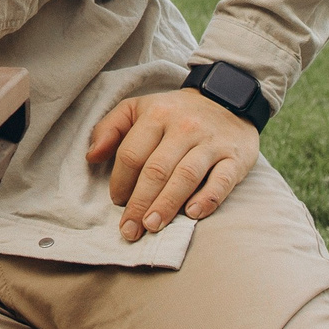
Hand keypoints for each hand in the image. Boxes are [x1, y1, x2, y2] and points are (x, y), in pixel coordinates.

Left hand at [86, 87, 261, 239]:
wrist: (228, 99)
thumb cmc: (174, 112)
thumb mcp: (138, 108)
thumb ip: (110, 127)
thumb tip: (92, 157)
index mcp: (157, 114)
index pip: (132, 154)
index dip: (120, 181)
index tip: (116, 202)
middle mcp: (185, 127)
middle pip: (157, 169)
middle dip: (140, 203)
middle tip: (130, 229)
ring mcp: (211, 142)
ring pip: (186, 176)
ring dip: (167, 205)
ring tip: (152, 226)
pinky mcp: (236, 157)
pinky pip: (222, 181)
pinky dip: (208, 199)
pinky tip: (192, 214)